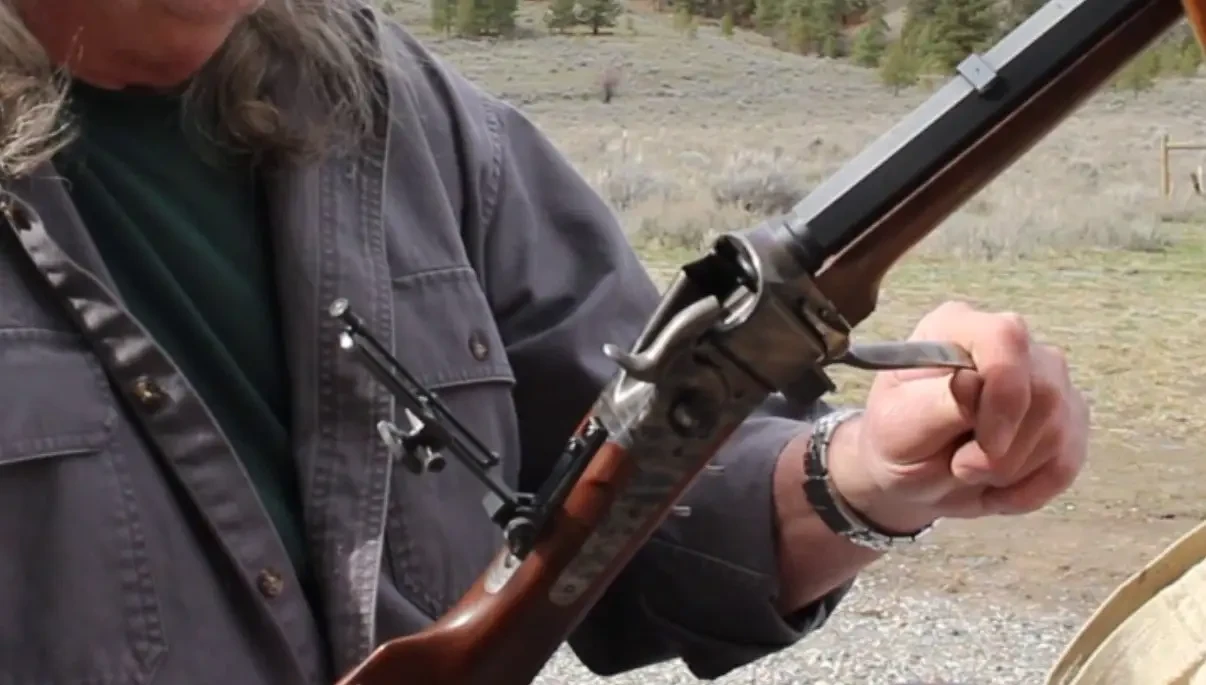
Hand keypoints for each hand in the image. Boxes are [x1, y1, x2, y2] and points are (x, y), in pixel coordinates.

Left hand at [828, 300, 1089, 532]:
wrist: (912, 478)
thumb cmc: (897, 441)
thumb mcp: (899, 427)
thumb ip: (937, 403)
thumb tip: (974, 382)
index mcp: (958, 328)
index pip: (1006, 338)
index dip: (1004, 396)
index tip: (985, 444)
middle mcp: (1009, 343)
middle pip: (1044, 390)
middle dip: (1003, 450)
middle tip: (960, 467)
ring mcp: (1044, 377)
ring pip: (1059, 428)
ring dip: (1011, 471)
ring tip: (970, 473)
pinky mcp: (1066, 417)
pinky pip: (1067, 461)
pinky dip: (1032, 489)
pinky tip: (997, 489)